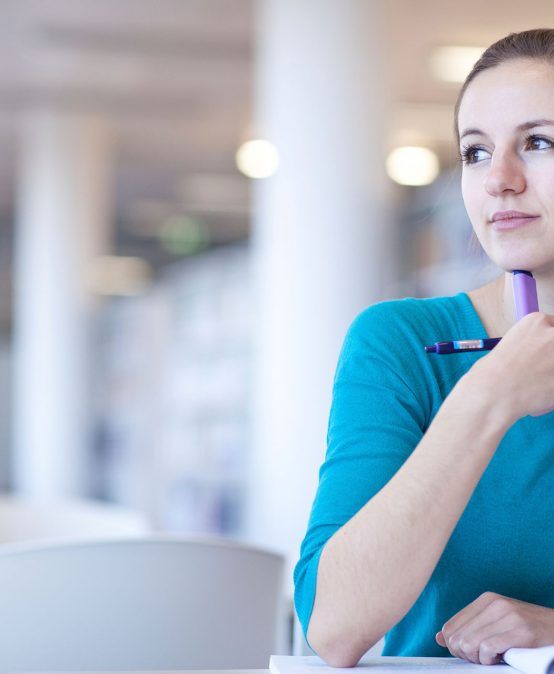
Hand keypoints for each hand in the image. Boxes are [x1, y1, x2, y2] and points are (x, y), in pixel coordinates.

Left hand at [435, 592, 553, 664]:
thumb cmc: (526, 629)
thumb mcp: (496, 621)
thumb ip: (469, 627)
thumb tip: (440, 637)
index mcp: (486, 599)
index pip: (451, 627)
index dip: (454, 647)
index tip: (468, 654)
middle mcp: (495, 604)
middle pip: (458, 638)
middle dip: (465, 654)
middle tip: (480, 658)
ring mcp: (508, 616)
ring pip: (470, 644)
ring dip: (478, 659)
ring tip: (491, 658)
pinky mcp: (520, 631)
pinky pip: (488, 649)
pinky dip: (489, 660)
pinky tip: (499, 659)